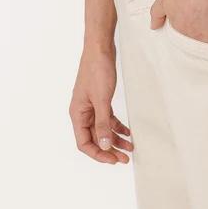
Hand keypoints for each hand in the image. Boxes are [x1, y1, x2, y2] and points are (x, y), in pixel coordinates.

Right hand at [69, 47, 133, 164]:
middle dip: (109, 150)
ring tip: (130, 148)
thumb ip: (102, 124)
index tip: (113, 160)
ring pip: (103, 130)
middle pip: (94, 139)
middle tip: (124, 158)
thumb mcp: (102, 100)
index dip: (98, 154)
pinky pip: (108, 119)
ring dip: (115, 140)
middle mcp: (82, 112)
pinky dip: (117, 127)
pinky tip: (127, 133)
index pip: (84, 143)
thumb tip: (105, 146)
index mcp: (77, 114)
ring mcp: (91, 107)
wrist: (101, 48)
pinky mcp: (100, 100)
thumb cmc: (97, 70)